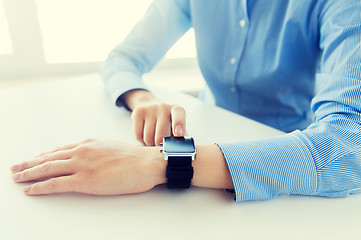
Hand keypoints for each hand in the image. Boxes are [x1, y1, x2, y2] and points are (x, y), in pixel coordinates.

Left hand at [10, 139, 165, 195]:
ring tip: (16, 177)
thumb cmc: (134, 158)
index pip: (59, 149)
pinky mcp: (84, 180)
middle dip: (29, 163)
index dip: (43, 155)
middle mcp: (81, 151)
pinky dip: (40, 186)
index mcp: (88, 143)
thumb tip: (89, 158)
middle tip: (15, 167)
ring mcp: (81, 165)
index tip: (33, 158)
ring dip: (29, 173)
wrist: (146, 163)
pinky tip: (30, 189)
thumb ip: (96, 152)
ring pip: (47, 168)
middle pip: (48, 158)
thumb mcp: (111, 148)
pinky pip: (55, 184)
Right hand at [124, 90, 185, 145]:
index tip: (178, 134)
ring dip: (151, 144)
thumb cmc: (168, 122)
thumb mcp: (178, 127)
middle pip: (161, 135)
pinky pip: (138, 136)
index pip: (179, 116)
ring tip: (154, 139)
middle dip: (161, 146)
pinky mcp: (138, 112)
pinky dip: (142, 141)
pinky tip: (146, 135)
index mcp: (177, 110)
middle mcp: (164, 107)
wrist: (150, 106)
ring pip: (148, 138)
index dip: (179, 125)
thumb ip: (181, 138)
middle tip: (163, 146)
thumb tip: (180, 149)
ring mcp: (150, 109)